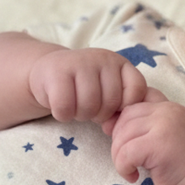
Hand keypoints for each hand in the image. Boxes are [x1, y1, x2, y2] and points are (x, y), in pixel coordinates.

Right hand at [29, 47, 147, 123]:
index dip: (125, 107)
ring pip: (89, 106)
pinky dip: (62, 114)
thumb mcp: (108, 91)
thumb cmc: (83, 87)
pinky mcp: (57, 71)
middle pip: (111, 103)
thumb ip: (123, 104)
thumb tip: (121, 126)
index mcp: (121, 64)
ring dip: (80, 115)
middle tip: (88, 108)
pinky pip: (65, 107)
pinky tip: (61, 106)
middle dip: (99, 115)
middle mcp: (103, 58)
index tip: (112, 108)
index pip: (137, 89)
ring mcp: (80, 62)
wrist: (48, 71)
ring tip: (75, 107)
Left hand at [109, 90, 184, 184]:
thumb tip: (106, 124)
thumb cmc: (182, 167)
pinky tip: (134, 177)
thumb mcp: (163, 138)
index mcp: (170, 107)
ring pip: (122, 135)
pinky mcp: (159, 145)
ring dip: (119, 157)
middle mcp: (168, 111)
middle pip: (125, 118)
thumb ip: (143, 127)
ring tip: (130, 170)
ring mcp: (165, 126)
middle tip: (126, 160)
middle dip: (118, 141)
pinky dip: (123, 167)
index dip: (122, 121)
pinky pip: (126, 152)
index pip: (134, 102)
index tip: (124, 141)